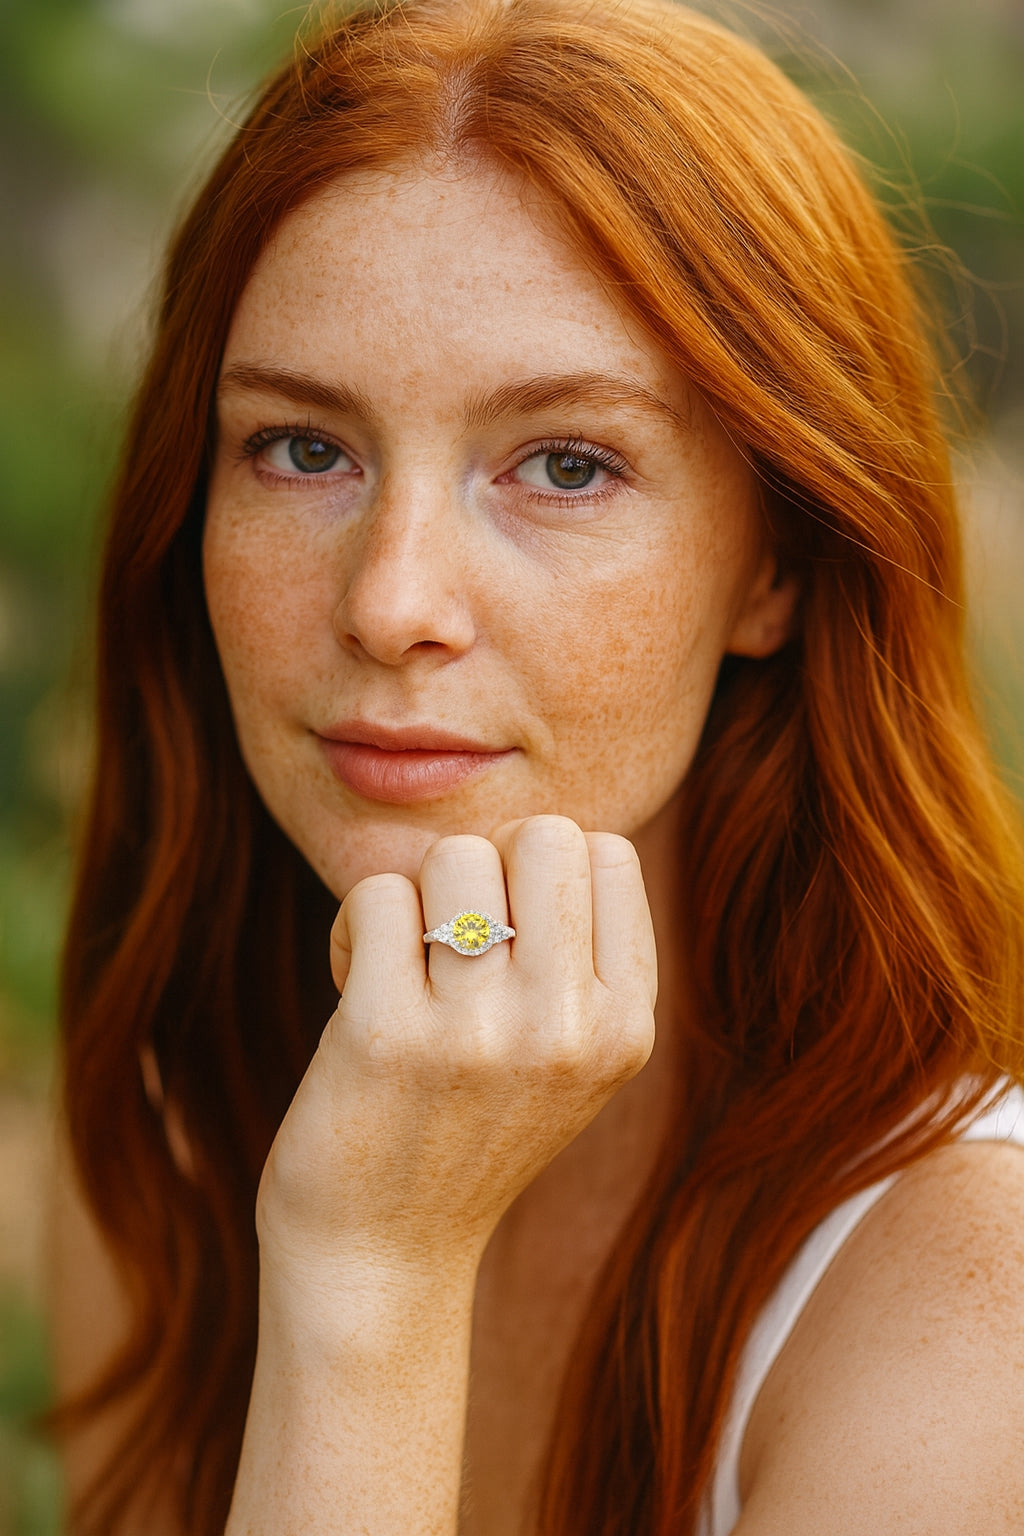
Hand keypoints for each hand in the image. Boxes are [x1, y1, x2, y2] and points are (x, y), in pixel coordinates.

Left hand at [256, 815, 656, 1282]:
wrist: (383, 1256)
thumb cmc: (467, 1130)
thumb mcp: (569, 1058)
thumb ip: (581, 956)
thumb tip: (540, 833)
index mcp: (626, 1026)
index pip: (606, 850)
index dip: (542, 867)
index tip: (508, 929)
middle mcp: (567, 1028)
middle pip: (540, 833)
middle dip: (485, 865)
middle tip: (452, 935)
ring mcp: (479, 1033)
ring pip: (456, 856)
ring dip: (416, 894)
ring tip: (404, 962)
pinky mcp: (386, 1034)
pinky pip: (378, 894)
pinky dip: (354, 923)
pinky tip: (354, 978)